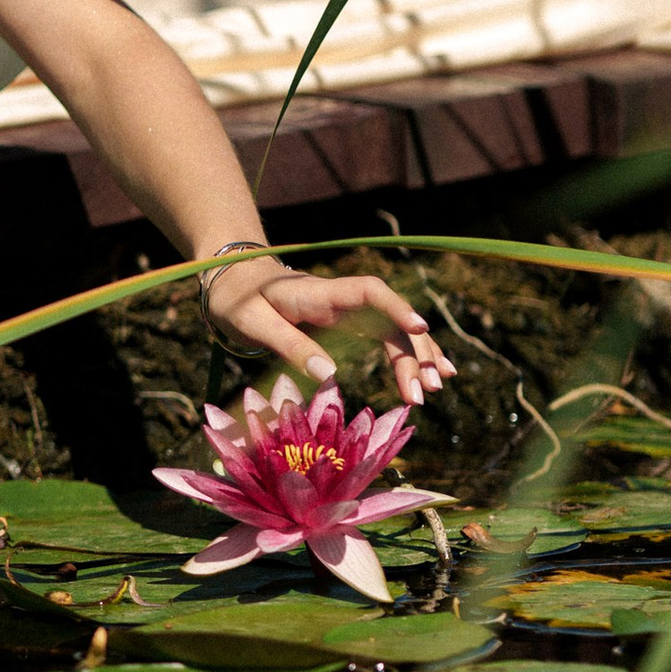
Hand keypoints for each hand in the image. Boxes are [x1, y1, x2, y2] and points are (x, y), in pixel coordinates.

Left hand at [204, 255, 452, 409]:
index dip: (396, 308)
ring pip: (393, 330)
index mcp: (319, 293)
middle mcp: (341, 299)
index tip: (419, 329)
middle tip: (424, 391)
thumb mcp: (253, 323)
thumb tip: (329, 373)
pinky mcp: (347, 324)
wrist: (232, 280)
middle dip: (413, 352)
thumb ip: (288, 345)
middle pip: (389, 319)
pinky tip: (432, 371)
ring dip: (417, 356)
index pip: (369, 293)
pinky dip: (408, 354)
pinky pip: (385, 337)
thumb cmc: (237, 299)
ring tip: (438, 386)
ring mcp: (347, 311)